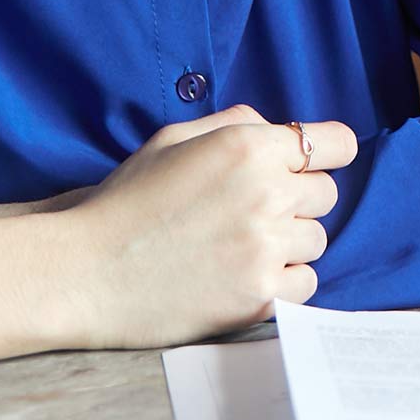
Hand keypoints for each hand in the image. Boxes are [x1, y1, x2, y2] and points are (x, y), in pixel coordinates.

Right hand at [0, 105, 357, 370]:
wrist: (82, 272)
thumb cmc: (125, 202)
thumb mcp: (173, 140)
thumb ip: (235, 123)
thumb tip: (277, 128)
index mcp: (249, 146)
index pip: (337, 143)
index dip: (325, 153)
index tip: (309, 167)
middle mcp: (267, 193)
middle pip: (326, 194)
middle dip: (298, 200)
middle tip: (254, 213)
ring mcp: (265, 247)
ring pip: (317, 240)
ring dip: (290, 243)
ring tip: (241, 247)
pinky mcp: (259, 296)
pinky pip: (307, 284)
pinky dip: (285, 282)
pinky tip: (247, 276)